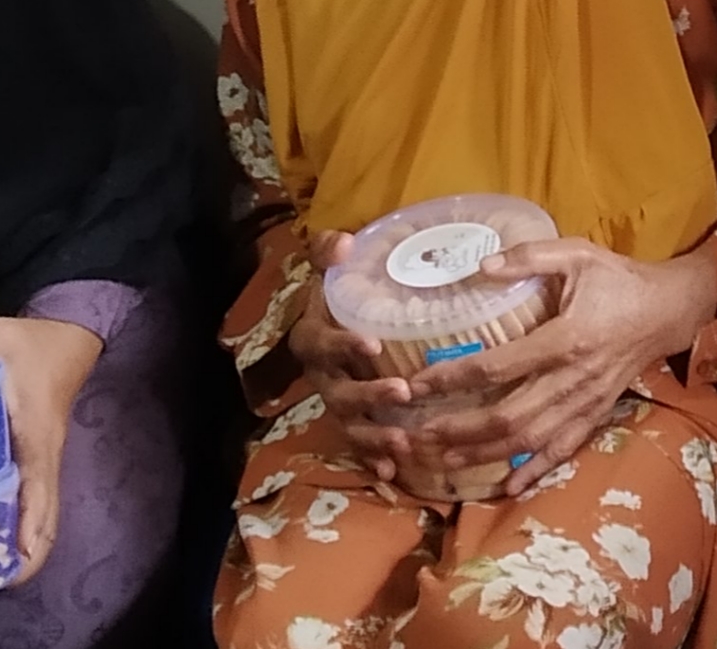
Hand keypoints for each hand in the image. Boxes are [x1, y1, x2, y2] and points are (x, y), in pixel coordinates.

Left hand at [0, 315, 104, 581]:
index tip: (16, 558)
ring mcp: (42, 461)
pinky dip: (19, 526)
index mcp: (37, 434)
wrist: (65, 338)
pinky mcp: (34, 460)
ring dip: (22, 545)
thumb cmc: (29, 344)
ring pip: (41, 514)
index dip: (30, 525)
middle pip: (46, 516)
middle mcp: (44, 456)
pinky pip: (32, 501)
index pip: (39, 487)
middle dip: (26, 553)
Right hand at [282, 231, 413, 480]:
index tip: (373, 344)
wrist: (334, 316)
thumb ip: (328, 251)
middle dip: (368, 396)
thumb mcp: (329, 266)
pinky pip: (357, 446)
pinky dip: (372, 460)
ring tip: (403, 441)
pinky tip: (392, 473)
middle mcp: (321, 375)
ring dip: (374, 436)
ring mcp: (335, 401)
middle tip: (403, 392)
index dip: (343, 344)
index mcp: (313, 336)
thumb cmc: (339, 291)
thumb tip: (342, 243)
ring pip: (349, 424)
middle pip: (338, 392)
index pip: (322, 341)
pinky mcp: (350, 420)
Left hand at [403, 239, 716, 496]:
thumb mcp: (577, 254)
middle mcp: (573, 380)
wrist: (670, 310)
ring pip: (531, 440)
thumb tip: (480, 264)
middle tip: (420, 436)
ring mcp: (586, 402)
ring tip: (446, 460)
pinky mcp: (597, 414)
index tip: (417, 384)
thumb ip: (529, 257)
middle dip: (461, 430)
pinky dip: (536, 471)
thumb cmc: (619, 279)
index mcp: (565, 339)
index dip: (454, 378)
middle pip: (509, 417)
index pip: (497, 366)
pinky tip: (509, 485)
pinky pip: (564, 449)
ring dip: (487, 454)